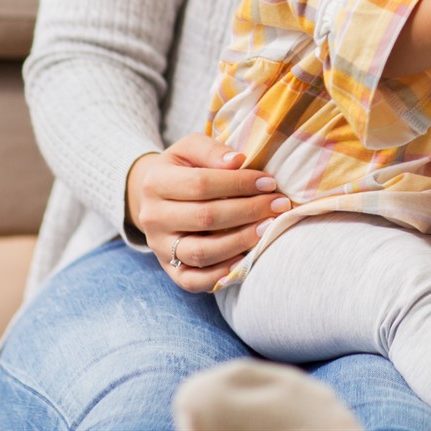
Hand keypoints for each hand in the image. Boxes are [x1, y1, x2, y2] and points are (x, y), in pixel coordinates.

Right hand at [125, 131, 292, 291]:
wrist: (155, 199)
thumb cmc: (182, 169)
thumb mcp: (189, 149)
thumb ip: (212, 151)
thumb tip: (239, 161)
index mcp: (155, 182)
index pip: (201, 184)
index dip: (238, 183)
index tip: (268, 182)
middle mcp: (153, 218)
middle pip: (205, 218)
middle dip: (248, 211)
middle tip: (278, 204)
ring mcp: (160, 248)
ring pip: (201, 252)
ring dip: (240, 241)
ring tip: (267, 228)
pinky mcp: (169, 270)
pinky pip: (194, 281)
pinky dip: (221, 274)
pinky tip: (245, 259)